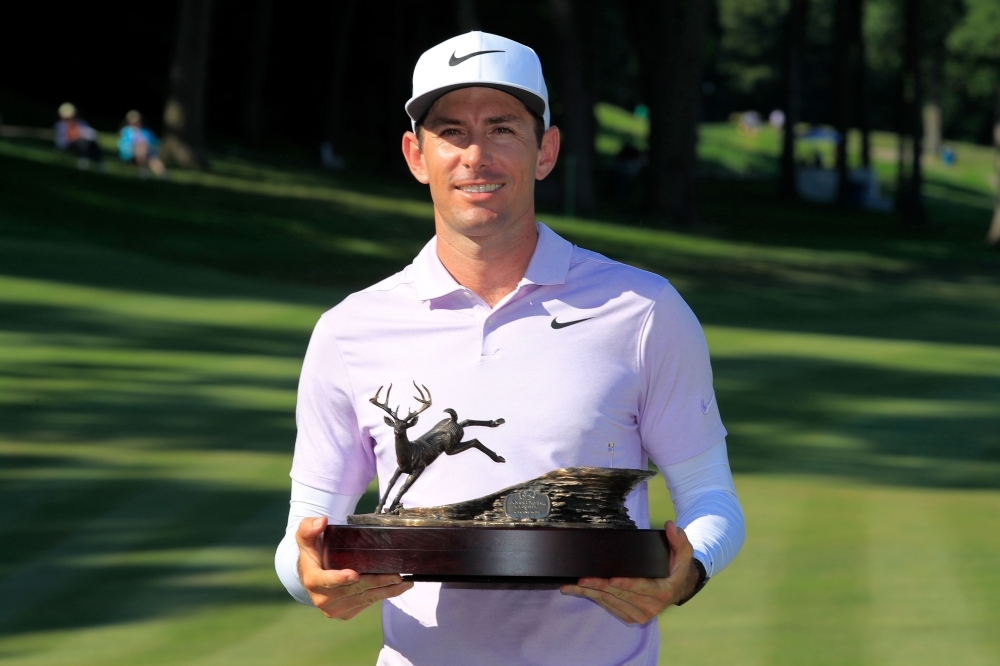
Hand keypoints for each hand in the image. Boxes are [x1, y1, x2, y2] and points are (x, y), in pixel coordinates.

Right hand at [296, 516, 413, 619]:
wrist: (313, 573)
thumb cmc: (313, 552)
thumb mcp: (307, 537)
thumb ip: (309, 528)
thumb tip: (321, 522)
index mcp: (313, 580)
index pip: (327, 581)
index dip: (340, 578)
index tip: (355, 574)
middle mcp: (322, 599)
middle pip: (353, 590)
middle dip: (376, 583)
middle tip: (396, 576)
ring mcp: (334, 609)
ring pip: (364, 599)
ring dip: (386, 592)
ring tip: (404, 583)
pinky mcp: (346, 614)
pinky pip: (366, 604)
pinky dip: (382, 596)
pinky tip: (396, 589)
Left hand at [559, 520, 696, 624]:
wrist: (676, 588)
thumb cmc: (675, 567)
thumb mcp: (683, 552)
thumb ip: (678, 540)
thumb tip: (671, 526)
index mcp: (662, 591)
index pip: (642, 587)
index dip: (626, 583)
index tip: (612, 579)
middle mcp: (650, 606)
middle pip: (620, 595)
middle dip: (600, 586)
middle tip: (583, 579)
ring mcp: (639, 614)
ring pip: (610, 602)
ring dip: (590, 593)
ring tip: (572, 586)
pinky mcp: (629, 616)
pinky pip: (608, 606)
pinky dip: (592, 598)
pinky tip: (577, 591)